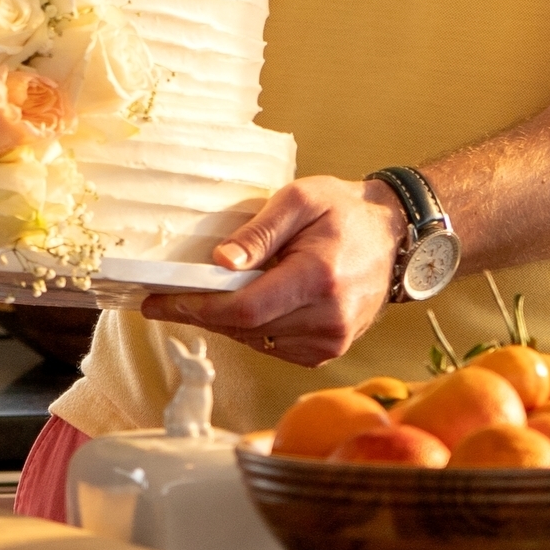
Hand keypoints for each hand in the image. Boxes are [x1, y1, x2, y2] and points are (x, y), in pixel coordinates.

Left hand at [138, 175, 402, 368]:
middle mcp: (328, 318)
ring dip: (225, 322)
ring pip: (255, 340)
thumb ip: (259, 231)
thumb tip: (220, 262)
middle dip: (200, 313)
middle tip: (166, 298)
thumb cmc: (345, 211)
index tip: (156, 302)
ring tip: (205, 297)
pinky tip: (246, 305)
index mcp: (318, 278)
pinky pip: (274, 347)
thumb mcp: (300, 199)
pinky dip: (252, 328)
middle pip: (244, 327)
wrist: (393, 237)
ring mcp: (331, 341)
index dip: (195, 308)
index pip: (244, 308)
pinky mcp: (329, 351)